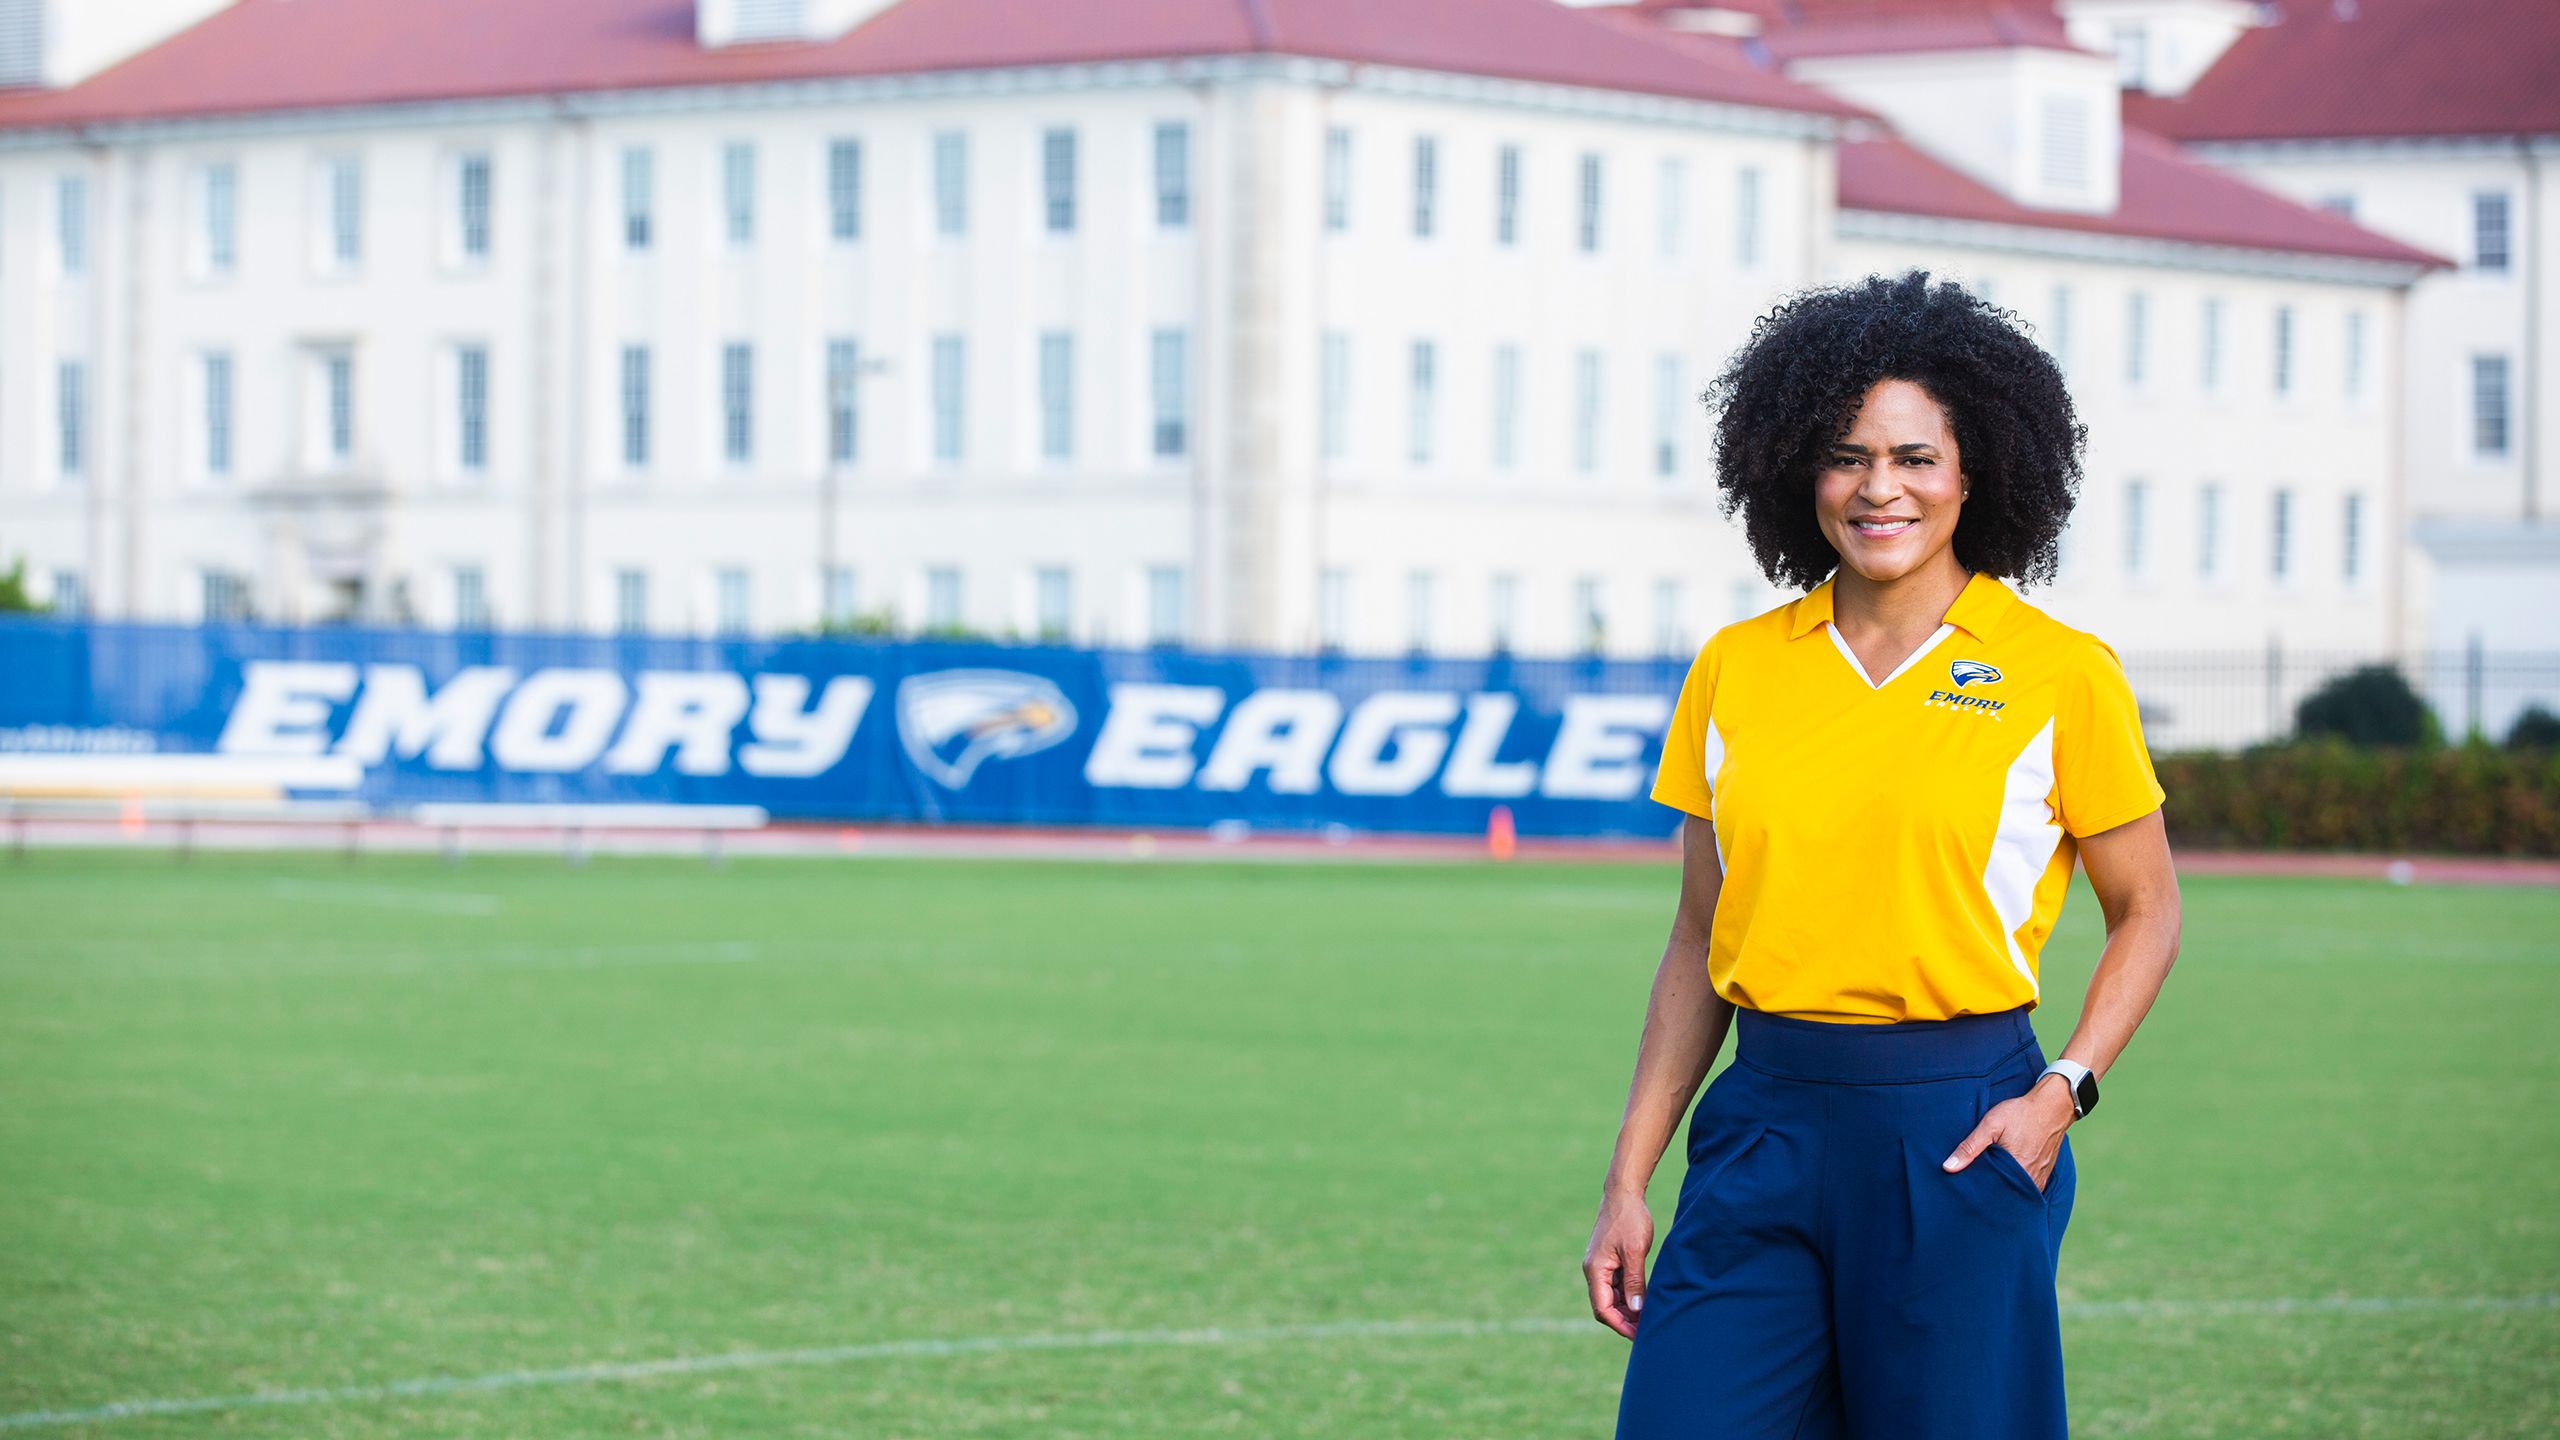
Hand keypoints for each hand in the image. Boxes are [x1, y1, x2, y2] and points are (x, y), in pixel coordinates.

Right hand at [1584, 1190, 1653, 1338]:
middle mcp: (1594, 1270)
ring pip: (1611, 1297)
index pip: (1602, 1308)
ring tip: (1647, 1318)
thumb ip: (1635, 1281)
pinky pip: (1616, 1286)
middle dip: (1624, 1320)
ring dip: (1627, 1309)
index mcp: (1595, 1269)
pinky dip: (1628, 1296)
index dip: (1619, 1324)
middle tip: (1646, 1330)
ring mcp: (1601, 1266)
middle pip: (1605, 1306)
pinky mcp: (1609, 1261)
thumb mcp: (1635, 1251)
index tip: (1637, 1334)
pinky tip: (1644, 1301)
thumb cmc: (1629, 1219)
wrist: (1624, 1193)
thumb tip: (1636, 1309)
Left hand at [1941, 1073, 2075, 1190]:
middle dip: (1990, 1195)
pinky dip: (2017, 1186)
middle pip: (2005, 1195)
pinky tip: (2006, 1179)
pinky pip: (2028, 1188)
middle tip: (1974, 1193)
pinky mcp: (2045, 1174)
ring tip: (1988, 1186)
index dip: (1978, 1194)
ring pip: (2017, 1193)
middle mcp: (2031, 1179)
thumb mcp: (1990, 1125)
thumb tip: (1948, 1167)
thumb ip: (1970, 1147)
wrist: (2051, 1107)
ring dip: (2004, 1190)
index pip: (1992, 1194)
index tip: (1967, 1193)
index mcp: (2017, 1169)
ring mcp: (2040, 1178)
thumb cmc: (2020, 1114)